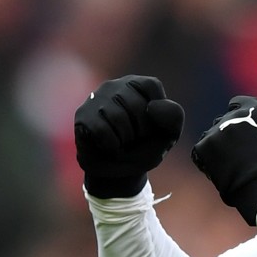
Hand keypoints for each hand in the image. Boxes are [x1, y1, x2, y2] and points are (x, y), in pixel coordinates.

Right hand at [75, 75, 183, 197]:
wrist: (121, 172)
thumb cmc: (145, 147)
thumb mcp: (169, 134)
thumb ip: (173, 116)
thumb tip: (152, 108)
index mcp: (138, 84)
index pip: (151, 86)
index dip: (156, 113)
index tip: (152, 126)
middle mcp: (115, 85)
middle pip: (135, 105)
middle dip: (142, 131)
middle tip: (135, 138)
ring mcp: (96, 99)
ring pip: (117, 117)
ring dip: (126, 139)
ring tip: (122, 142)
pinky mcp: (83, 115)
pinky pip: (101, 129)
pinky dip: (111, 145)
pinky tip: (109, 146)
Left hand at [191, 96, 256, 224]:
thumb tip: (247, 132)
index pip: (238, 103)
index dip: (237, 116)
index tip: (240, 130)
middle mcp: (237, 113)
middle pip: (223, 120)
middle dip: (226, 135)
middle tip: (236, 157)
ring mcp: (219, 128)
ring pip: (211, 136)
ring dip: (216, 148)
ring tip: (229, 168)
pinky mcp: (204, 144)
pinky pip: (200, 151)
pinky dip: (207, 162)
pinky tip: (220, 173)